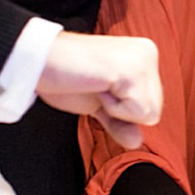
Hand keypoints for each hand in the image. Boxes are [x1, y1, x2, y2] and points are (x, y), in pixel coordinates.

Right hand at [35, 32, 162, 148]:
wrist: (39, 61)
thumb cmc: (66, 77)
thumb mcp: (98, 103)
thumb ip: (119, 121)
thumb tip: (137, 141)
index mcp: (143, 55)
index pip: (152, 104)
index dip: (122, 109)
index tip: (100, 88)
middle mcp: (148, 53)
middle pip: (155, 111)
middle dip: (122, 111)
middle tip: (97, 87)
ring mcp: (142, 60)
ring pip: (149, 113)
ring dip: (116, 109)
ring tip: (97, 85)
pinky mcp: (132, 71)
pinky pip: (137, 111)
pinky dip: (113, 108)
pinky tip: (97, 85)